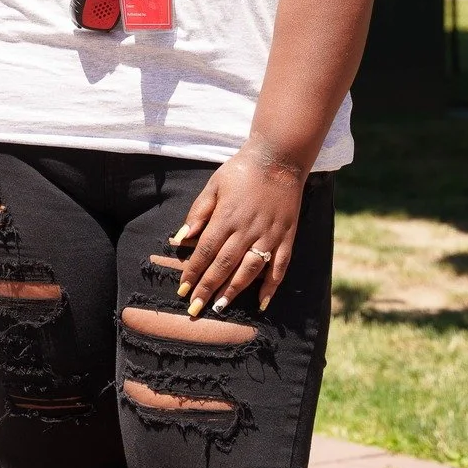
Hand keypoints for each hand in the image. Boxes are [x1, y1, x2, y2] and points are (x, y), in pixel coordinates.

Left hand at [173, 147, 308, 316]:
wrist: (279, 158)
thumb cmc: (241, 171)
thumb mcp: (213, 185)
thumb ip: (198, 212)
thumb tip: (181, 237)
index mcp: (226, 217)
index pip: (206, 251)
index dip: (194, 272)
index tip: (183, 290)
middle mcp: (247, 230)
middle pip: (224, 265)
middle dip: (208, 288)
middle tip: (195, 309)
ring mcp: (269, 236)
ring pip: (249, 270)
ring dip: (234, 291)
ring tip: (220, 308)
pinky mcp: (286, 237)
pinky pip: (279, 266)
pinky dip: (271, 286)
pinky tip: (262, 303)